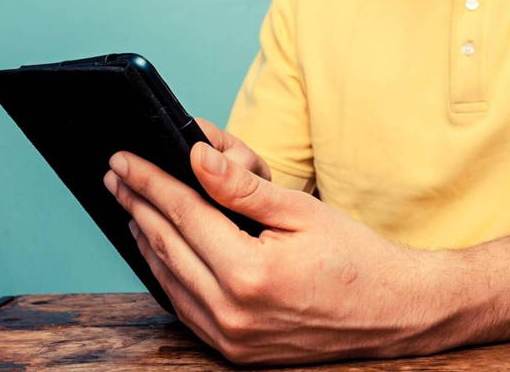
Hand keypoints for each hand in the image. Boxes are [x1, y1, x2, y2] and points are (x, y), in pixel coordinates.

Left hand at [103, 123, 463, 364]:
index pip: (183, 215)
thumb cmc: (356, 258)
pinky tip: (161, 248)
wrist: (394, 311)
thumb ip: (242, 187)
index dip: (150, 182)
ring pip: (168, 280)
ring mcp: (231, 338)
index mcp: (249, 274)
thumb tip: (196, 157)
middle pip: (166, 246)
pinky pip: (185, 308)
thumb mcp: (301, 211)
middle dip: (137, 205)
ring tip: (131, 205)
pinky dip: (167, 274)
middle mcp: (232, 313)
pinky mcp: (236, 351)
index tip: (124, 159)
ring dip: (146, 238)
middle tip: (116, 175)